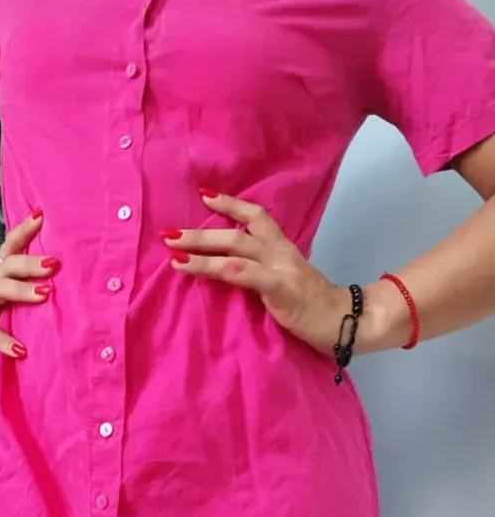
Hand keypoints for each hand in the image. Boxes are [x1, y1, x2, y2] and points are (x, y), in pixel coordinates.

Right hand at [0, 210, 59, 357]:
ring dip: (22, 291)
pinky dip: (4, 341)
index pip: (11, 244)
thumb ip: (18, 277)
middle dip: (32, 262)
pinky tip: (21, 350)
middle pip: (10, 265)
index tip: (42, 215)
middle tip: (55, 262)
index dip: (25, 230)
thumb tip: (54, 269)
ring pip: (0, 290)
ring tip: (45, 294)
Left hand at [162, 189, 348, 354]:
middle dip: (200, 232)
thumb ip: (261, 270)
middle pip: (236, 233)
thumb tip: (229, 268)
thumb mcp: (285, 281)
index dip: (230, 204)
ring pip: (236, 249)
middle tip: (169, 232)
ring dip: (201, 249)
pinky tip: (196, 268)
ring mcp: (281, 267)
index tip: (204, 195)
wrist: (347, 321)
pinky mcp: (281, 288)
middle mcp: (280, 252)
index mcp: (282, 248)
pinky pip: (247, 274)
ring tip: (173, 251)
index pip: (256, 217)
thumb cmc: (312, 307)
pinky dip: (221, 268)